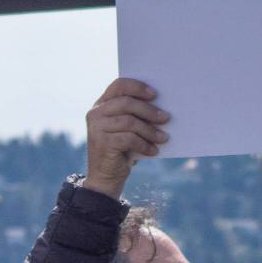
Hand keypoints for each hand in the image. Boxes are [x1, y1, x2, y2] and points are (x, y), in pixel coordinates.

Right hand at [83, 78, 169, 198]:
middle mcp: (96, 113)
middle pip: (127, 103)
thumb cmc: (122, 149)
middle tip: (166, 118)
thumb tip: (163, 108)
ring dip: (150, 130)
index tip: (155, 94)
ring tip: (163, 138)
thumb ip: (136, 115)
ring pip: (130, 122)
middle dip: (149, 110)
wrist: (106, 177)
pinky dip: (144, 144)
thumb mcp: (128, 129)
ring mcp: (96, 128)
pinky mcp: (102, 143)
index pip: (118, 85)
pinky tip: (153, 151)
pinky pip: (129, 139)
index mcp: (102, 104)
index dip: (137, 87)